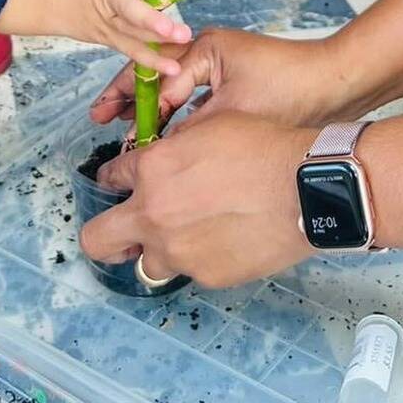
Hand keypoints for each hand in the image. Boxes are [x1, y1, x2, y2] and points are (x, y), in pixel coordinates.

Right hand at [43, 0, 192, 73]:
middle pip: (129, 10)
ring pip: (133, 35)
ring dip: (159, 43)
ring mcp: (107, 23)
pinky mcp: (108, 39)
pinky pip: (132, 50)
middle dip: (152, 21)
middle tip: (175, 29)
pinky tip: (171, 67)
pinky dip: (151, 60)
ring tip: (181, 45)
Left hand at [80, 111, 314, 288]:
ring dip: (159, 249)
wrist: (304, 187)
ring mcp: (178, 252)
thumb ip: (173, 148)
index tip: (122, 182)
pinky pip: (191, 270)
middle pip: (97, 240)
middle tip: (120, 230)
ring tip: (190, 235)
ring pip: (147, 263)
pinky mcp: (206, 276)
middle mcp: (154, 214)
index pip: (111, 177)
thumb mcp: (209, 127)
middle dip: (103, 234)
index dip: (115, 178)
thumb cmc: (263, 147)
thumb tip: (162, 159)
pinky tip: (227, 239)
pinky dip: (201, 258)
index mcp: (151, 169)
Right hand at [89, 26, 352, 131]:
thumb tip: (156, 154)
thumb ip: (191, 131)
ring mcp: (220, 64)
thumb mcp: (233, 114)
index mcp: (204, 47)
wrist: (339, 83)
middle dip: (128, 97)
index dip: (131, 103)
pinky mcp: (232, 82)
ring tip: (122, 128)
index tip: (109, 125)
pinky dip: (174, 113)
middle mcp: (208, 49)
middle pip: (156, 72)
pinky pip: (191, 95)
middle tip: (99, 117)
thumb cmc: (292, 92)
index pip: (156, 74)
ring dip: (149, 107)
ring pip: (172, 85)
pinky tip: (163, 136)